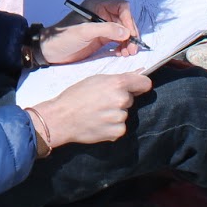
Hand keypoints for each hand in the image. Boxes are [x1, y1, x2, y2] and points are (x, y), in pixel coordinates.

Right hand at [32, 72, 152, 146]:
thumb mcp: (95, 79)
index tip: (134, 88)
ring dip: (115, 113)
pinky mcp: (118, 132)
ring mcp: (120, 117)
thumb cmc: (75, 96)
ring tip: (97, 113)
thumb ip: (117, 79)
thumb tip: (138, 74)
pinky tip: (98, 123)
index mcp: (117, 84)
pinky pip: (120, 127)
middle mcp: (122, 100)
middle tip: (102, 101)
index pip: (144, 83)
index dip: (139, 85)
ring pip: (124, 113)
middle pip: (130, 99)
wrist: (61, 118)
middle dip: (119, 99)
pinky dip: (112, 126)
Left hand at [40, 0, 140, 63]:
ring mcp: (103, 26)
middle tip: (132, 49)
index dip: (128, 20)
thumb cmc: (64, 37)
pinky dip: (123, 46)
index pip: (121, 7)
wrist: (51, 51)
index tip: (130, 35)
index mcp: (96, 5)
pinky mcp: (102, 37)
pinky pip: (119, 39)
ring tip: (127, 53)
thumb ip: (106, 30)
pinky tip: (121, 53)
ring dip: (128, 42)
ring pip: (124, 31)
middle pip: (125, 20)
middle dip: (130, 34)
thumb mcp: (84, 32)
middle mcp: (101, 13)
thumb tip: (126, 32)